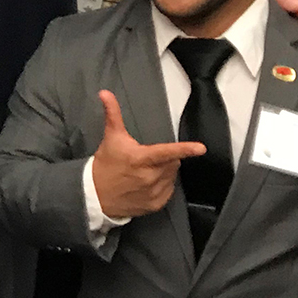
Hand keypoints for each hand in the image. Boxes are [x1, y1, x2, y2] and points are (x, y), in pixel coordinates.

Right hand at [91, 90, 204, 218]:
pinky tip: (149, 182)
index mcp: (140, 159)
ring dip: (165, 171)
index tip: (201, 148)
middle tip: (150, 157)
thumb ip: (113, 113)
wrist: (96, 196)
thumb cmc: (105, 165)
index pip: (167, 152)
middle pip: (173, 163)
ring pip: (172, 176)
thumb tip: (105, 93)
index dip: (185, 149)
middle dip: (167, 158)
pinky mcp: (155, 204)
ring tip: (147, 170)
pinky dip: (164, 185)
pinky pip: (169, 191)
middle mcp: (149, 177)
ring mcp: (153, 192)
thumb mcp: (111, 137)